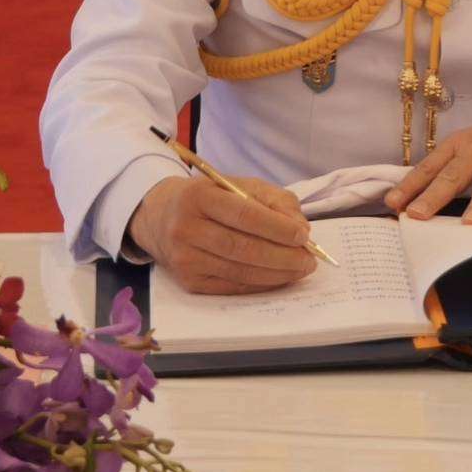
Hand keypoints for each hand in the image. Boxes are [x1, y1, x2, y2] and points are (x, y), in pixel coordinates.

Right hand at [128, 175, 315, 293]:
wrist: (162, 216)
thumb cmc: (210, 197)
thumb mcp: (238, 185)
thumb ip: (273, 200)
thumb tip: (300, 228)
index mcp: (199, 197)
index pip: (244, 214)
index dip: (277, 227)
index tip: (304, 235)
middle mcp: (187, 228)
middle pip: (242, 248)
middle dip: (282, 256)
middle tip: (309, 260)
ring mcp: (185, 258)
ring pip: (238, 271)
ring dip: (276, 274)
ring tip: (300, 270)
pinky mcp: (188, 282)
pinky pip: (231, 287)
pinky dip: (260, 285)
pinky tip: (278, 279)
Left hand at [384, 113, 471, 223]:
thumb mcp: (470, 153)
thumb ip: (450, 175)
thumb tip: (420, 207)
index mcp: (459, 144)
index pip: (430, 166)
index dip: (411, 185)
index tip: (393, 202)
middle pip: (454, 174)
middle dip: (434, 196)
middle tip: (417, 214)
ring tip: (470, 223)